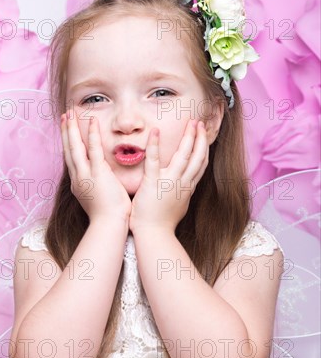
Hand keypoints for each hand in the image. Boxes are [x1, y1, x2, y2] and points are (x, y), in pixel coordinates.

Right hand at [61, 108, 131, 224]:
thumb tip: (102, 185)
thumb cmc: (108, 218)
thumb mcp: (98, 201)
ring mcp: (85, 175)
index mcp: (78, 185)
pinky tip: (91, 121)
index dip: (68, 144)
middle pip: (68, 150)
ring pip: (75, 147)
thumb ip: (97, 189)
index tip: (66, 132)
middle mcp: (78, 178)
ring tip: (70, 113)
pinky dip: (91, 134)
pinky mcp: (97, 174)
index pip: (71, 160)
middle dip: (65, 132)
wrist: (109, 226)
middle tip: (64, 116)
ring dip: (72, 129)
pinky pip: (93, 149)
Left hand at [129, 118, 208, 232]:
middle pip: (197, 157)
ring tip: (191, 122)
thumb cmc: (162, 224)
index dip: (203, 150)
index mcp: (187, 189)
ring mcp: (169, 182)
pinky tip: (155, 131)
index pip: (200, 166)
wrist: (154, 235)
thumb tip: (185, 188)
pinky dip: (155, 144)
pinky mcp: (153, 183)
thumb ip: (182, 194)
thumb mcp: (179, 207)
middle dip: (200, 138)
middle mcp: (182, 184)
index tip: (204, 137)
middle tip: (200, 123)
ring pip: (183, 156)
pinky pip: (154, 160)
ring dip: (188, 137)